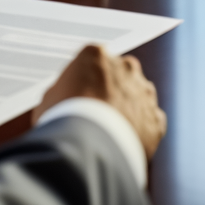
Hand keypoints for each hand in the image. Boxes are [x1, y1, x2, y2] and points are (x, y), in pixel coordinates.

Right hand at [33, 44, 166, 158]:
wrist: (88, 148)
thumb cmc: (64, 121)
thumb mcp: (48, 99)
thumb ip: (61, 93)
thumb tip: (61, 102)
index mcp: (96, 55)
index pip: (91, 62)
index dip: (82, 82)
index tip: (75, 97)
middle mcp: (126, 68)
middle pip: (118, 76)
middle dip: (108, 92)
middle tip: (92, 114)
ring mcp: (144, 93)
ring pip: (137, 98)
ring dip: (127, 110)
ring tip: (107, 133)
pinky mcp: (156, 120)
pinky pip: (150, 123)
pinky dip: (140, 132)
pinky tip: (123, 143)